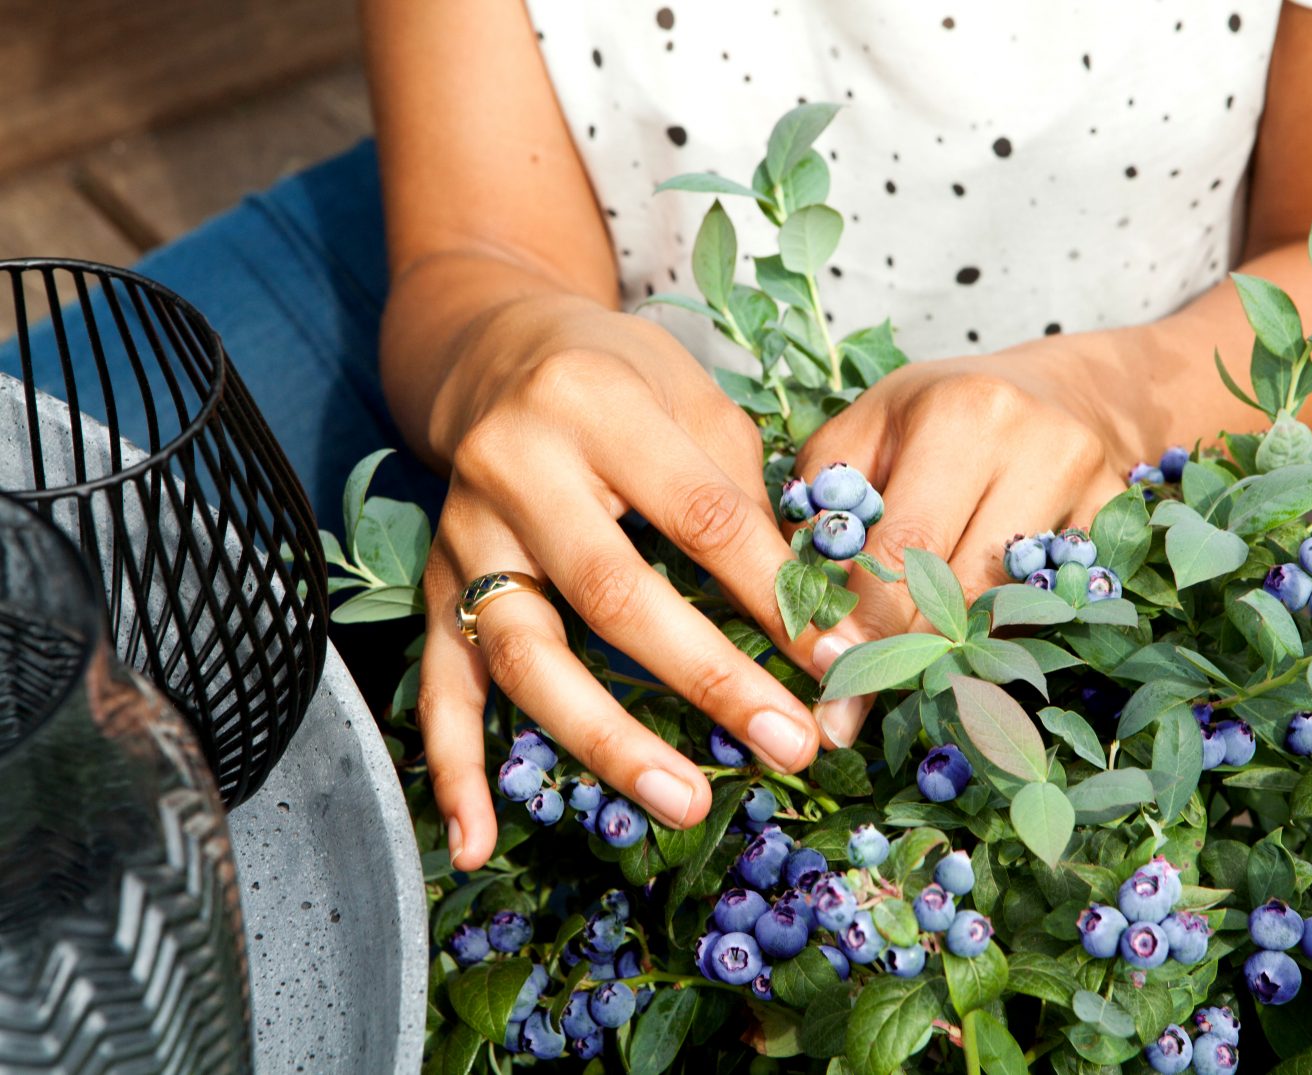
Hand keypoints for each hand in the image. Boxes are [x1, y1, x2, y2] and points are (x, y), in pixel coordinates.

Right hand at [419, 297, 820, 870]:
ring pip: (530, 654)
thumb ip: (744, 496)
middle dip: (709, 678)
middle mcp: (517, 470)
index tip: (839, 661)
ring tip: (686, 803)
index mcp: (598, 408)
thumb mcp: (694, 400)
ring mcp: (466, 536)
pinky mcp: (437, 585)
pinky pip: (439, 684)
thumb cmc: (619, 378)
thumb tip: (815, 612)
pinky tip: (475, 842)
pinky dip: (454, 768)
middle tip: (787, 745)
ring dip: (608, 741)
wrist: (497, 354)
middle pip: (615, 593)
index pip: (700, 516)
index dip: (772, 593)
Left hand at [791, 339, 1130, 746]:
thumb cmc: (935, 417)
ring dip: (953, 651)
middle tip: (856, 701)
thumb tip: (795, 603)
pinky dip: (1010, 634)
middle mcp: (1036, 446)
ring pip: (1012, 607)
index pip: (905, 547)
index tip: (829, 680)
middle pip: (963, 587)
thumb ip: (822, 507)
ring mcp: (1091, 487)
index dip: (865, 622)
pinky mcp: (1120, 524)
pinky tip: (974, 648)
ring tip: (907, 678)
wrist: (1053, 392)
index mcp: (960, 416)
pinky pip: (1058, 606)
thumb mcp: (863, 433)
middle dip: (902, 649)